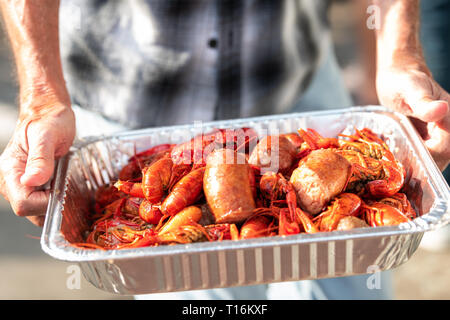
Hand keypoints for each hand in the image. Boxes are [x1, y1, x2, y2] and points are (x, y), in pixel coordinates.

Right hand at [0, 102, 74, 225]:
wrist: (50, 113)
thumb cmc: (49, 120)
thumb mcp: (47, 135)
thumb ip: (40, 158)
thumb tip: (31, 180)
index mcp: (9, 170)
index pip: (23, 203)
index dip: (45, 203)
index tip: (62, 190)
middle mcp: (11, 181)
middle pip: (29, 211)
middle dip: (51, 205)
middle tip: (67, 187)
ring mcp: (20, 185)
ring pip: (37, 211)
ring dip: (55, 205)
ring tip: (66, 186)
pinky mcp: (31, 186)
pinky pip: (42, 204)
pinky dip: (55, 201)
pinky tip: (64, 188)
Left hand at [376, 56, 449, 170]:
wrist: (398, 75)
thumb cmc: (403, 80)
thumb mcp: (410, 89)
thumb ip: (423, 103)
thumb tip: (441, 109)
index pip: (444, 149)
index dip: (425, 158)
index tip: (402, 159)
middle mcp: (449, 127)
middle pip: (440, 158)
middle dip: (419, 165)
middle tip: (393, 165)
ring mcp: (440, 134)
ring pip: (433, 159)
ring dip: (415, 164)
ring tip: (394, 162)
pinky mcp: (431, 137)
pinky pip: (426, 154)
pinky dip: (412, 158)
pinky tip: (396, 158)